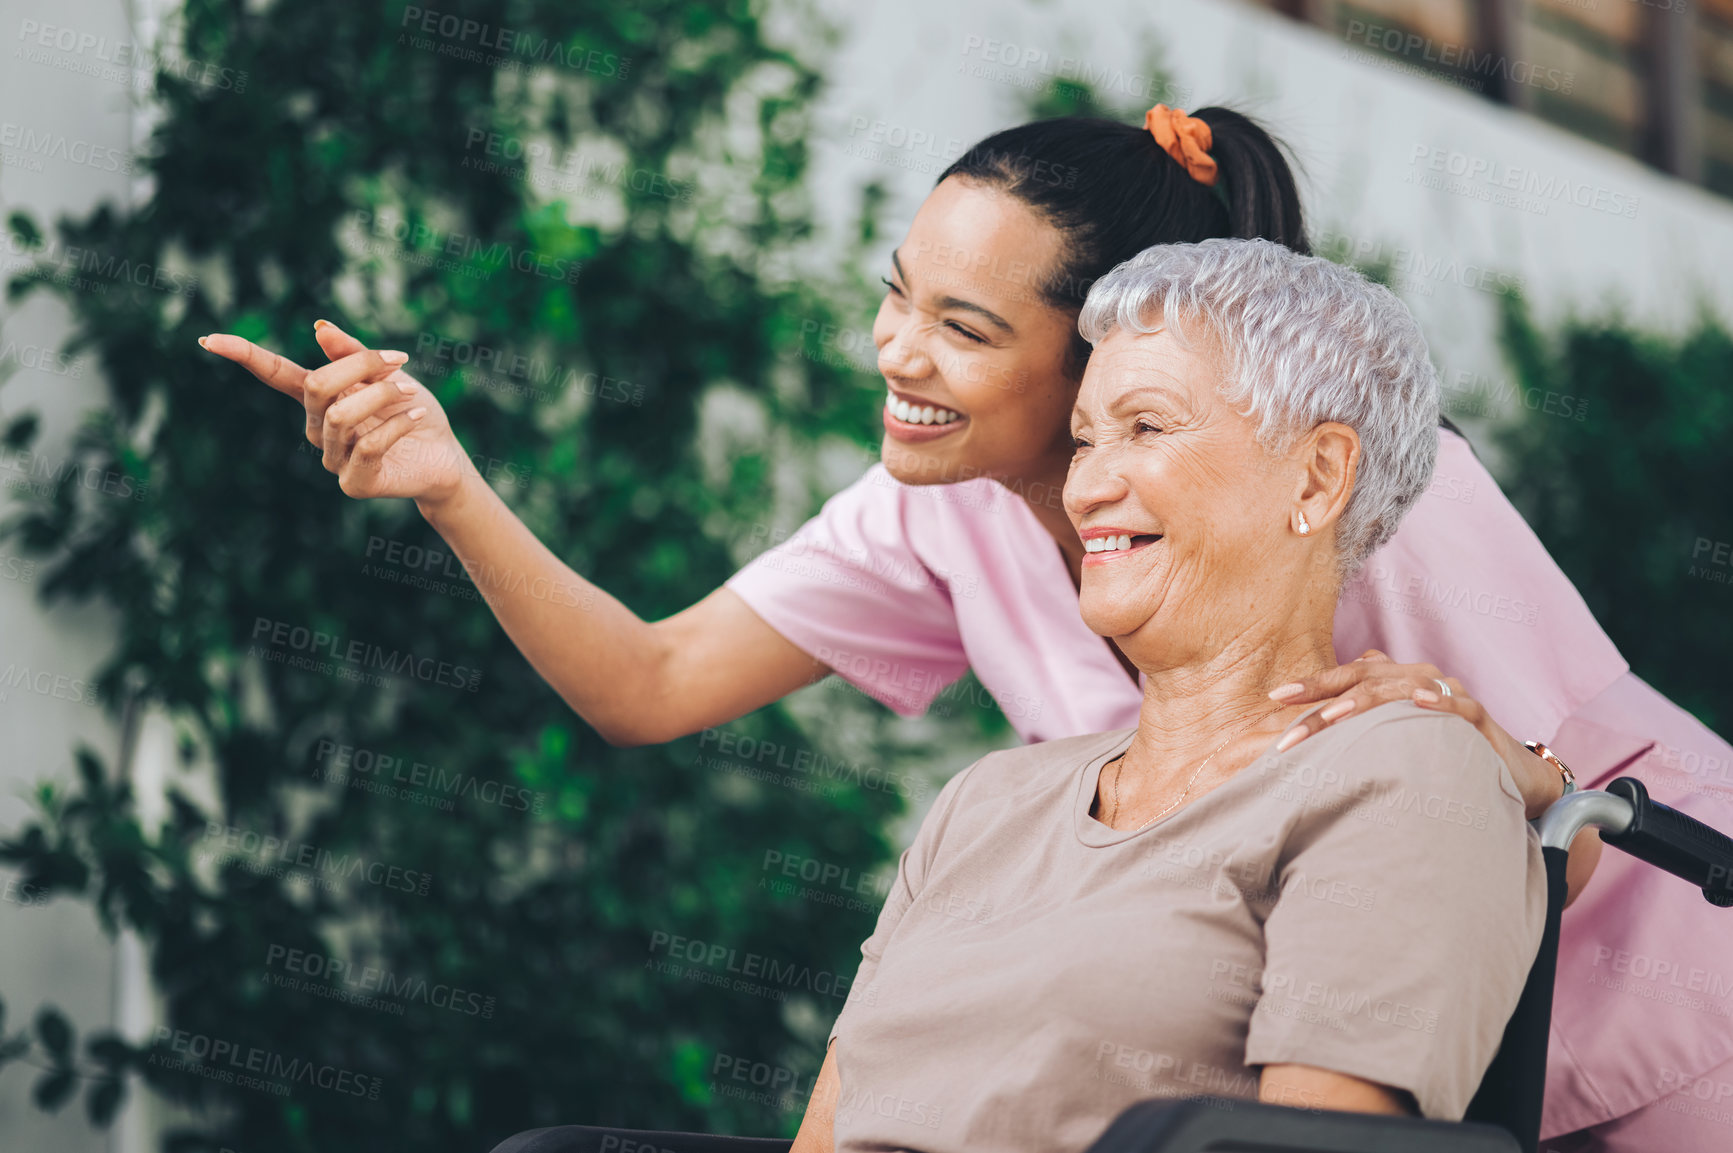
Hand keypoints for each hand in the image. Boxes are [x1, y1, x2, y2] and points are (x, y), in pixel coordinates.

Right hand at [200, 321, 474, 504]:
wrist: (445, 459)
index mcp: (320, 400)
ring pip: (341, 415)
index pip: (275, 374)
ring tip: (412, 394)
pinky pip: (366, 446)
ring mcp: (333, 460)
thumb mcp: (390, 375)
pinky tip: (416, 414)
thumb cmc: (413, 413)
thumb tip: (318, 326)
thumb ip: (355, 354)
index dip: (244, 356)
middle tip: (399, 362)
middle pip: (316, 386)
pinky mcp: (355, 483)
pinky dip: (395, 424)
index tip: (208, 339)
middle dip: (360, 367)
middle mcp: (319, 430)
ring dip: (383, 396)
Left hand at [1269, 649, 1564, 818]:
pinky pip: (1457, 705)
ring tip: (1334, 713)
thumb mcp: (1396, 732)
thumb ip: (1363, 719)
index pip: (1347, 676)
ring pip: (1402, 688)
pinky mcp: (1478, 717)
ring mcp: (1449, 694)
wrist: (1508, 769)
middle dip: (1324, 696)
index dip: (1313, 684)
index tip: (1275, 696)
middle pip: (1365, 679)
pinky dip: (1438, 702)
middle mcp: (1418, 679)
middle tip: (1289, 716)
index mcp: (1395, 681)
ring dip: (1367, 699)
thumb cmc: (1442, 747)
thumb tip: (1320, 714)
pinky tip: (1418, 703)